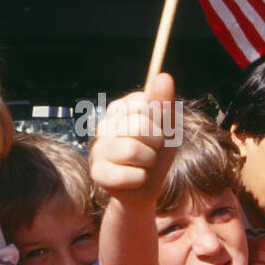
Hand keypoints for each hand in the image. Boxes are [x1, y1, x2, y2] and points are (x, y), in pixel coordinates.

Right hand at [89, 73, 176, 206]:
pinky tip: (135, 179)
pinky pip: (127, 175)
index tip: (158, 131)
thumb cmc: (156, 153)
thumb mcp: (167, 128)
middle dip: (156, 142)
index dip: (159, 122)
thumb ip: (165, 103)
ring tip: (144, 164)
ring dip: (149, 162)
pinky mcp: (97, 172)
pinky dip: (140, 179)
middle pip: (139, 125)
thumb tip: (163, 75)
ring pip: (132, 149)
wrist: (145, 189)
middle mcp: (105, 124)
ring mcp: (98, 147)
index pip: (144, 104)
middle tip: (152, 150)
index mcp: (121, 108)